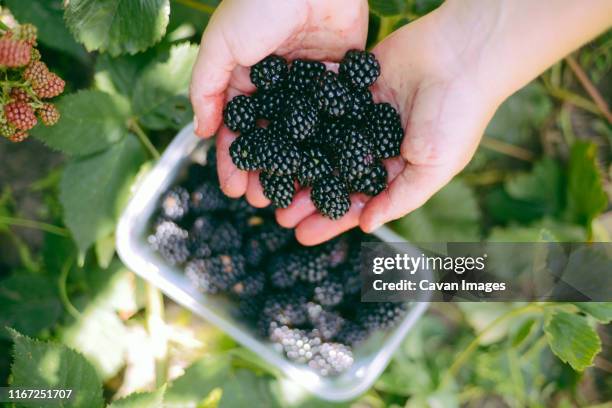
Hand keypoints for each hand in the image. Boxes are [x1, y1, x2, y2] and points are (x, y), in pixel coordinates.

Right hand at [190, 0, 368, 199]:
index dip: (234, 161)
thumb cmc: (258, 4)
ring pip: (303, 136)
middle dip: (267, 172)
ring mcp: (308, 86)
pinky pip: (335, 117)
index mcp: (246, 81)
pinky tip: (334, 170)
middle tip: (267, 203)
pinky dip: (334, 143)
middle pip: (271, 139)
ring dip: (299, 167)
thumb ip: (207, 89)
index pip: (237, 130)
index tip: (235, 190)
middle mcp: (277, 88)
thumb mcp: (220, 46)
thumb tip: (202, 132)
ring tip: (299, 195)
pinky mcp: (339, 79)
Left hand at [277, 5, 502, 243]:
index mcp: (396, 168)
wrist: (464, 54)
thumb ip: (399, 198)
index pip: (357, 200)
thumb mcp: (434, 168)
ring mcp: (362, 115)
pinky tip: (273, 134)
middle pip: (333, 175)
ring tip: (267, 181)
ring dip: (296, 162)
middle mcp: (375, 144)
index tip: (302, 236)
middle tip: (277, 213)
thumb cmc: (457, 116)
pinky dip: (299, 116)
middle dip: (306, 196)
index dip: (331, 219)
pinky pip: (321, 102)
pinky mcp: (353, 85)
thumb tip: (367, 227)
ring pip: (321, 143)